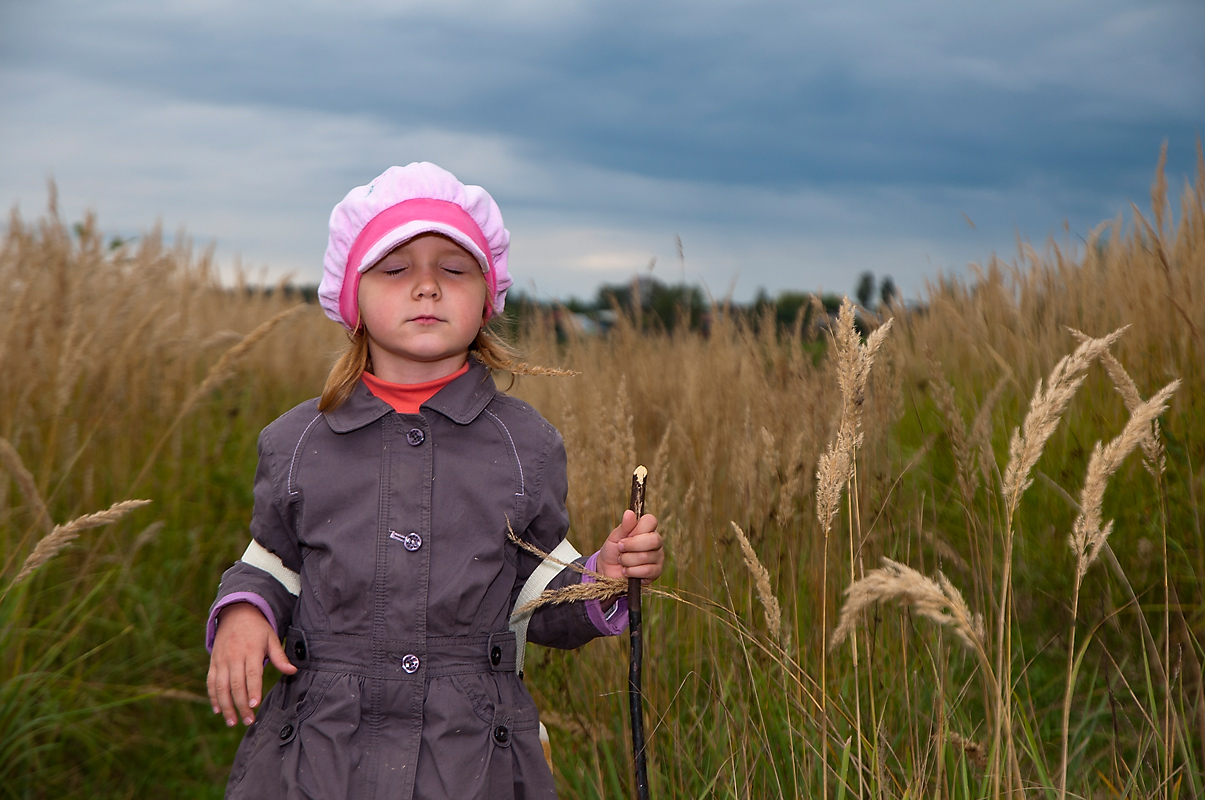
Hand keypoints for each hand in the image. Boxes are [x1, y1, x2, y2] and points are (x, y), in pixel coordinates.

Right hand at [206, 603, 296, 726]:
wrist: (236, 612)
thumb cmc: (258, 628)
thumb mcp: (272, 638)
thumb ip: (280, 656)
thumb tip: (293, 671)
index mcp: (251, 651)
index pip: (252, 674)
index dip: (252, 691)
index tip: (254, 706)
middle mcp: (234, 656)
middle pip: (236, 685)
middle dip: (241, 705)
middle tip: (248, 721)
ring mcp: (221, 660)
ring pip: (221, 687)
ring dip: (225, 706)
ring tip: (232, 722)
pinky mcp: (213, 662)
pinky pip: (211, 682)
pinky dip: (213, 697)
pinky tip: (218, 710)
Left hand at [598, 509, 663, 583]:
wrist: (608, 571)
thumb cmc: (613, 551)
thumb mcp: (615, 537)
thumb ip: (624, 526)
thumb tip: (629, 512)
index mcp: (647, 529)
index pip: (651, 521)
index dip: (637, 529)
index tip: (625, 536)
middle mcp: (656, 542)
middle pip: (654, 540)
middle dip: (632, 546)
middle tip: (620, 548)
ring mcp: (658, 557)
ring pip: (646, 556)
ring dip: (627, 560)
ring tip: (622, 561)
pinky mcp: (656, 572)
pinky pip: (647, 570)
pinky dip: (631, 571)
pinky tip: (626, 571)